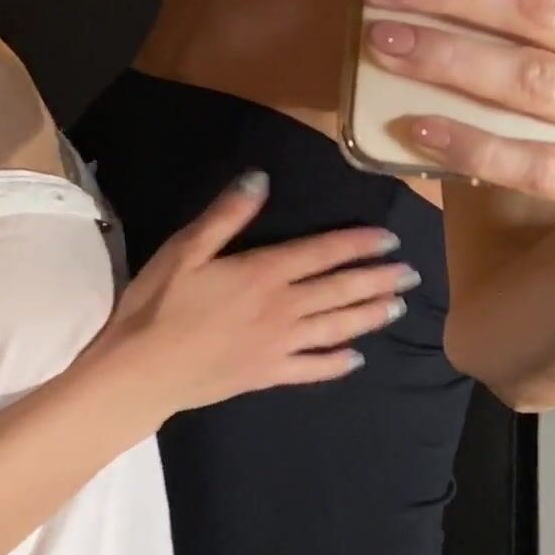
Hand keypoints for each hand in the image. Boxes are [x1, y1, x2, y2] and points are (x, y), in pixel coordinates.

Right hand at [101, 172, 416, 406]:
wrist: (142, 370)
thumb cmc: (158, 305)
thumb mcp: (185, 249)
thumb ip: (226, 216)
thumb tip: (261, 179)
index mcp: (263, 273)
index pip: (322, 253)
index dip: (358, 245)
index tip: (390, 240)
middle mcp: (282, 308)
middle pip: (339, 290)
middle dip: (377, 280)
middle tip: (412, 274)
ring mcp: (279, 345)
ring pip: (335, 327)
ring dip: (368, 316)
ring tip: (397, 307)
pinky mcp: (268, 375)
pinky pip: (312, 369)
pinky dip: (336, 364)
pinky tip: (356, 359)